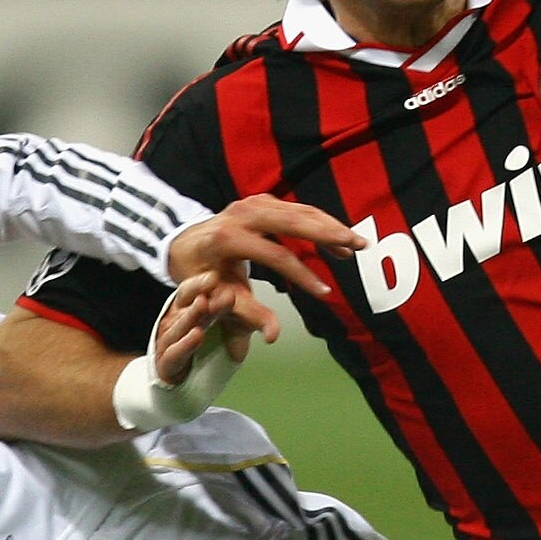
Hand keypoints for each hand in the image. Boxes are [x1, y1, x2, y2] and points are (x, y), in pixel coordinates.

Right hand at [151, 270, 259, 385]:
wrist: (182, 380)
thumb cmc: (201, 345)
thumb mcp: (231, 328)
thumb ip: (253, 319)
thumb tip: (276, 313)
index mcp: (185, 307)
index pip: (190, 290)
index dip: (200, 283)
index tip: (215, 277)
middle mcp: (174, 320)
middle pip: (186, 303)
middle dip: (200, 292)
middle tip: (214, 283)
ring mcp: (168, 340)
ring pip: (179, 325)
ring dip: (192, 314)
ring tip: (204, 304)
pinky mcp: (166, 363)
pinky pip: (175, 352)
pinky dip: (185, 344)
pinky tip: (197, 335)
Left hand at [165, 193, 364, 329]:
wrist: (182, 243)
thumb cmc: (201, 274)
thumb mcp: (218, 297)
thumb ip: (246, 316)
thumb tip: (273, 337)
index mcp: (228, 237)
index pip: (275, 256)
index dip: (302, 276)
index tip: (325, 293)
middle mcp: (242, 214)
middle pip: (293, 220)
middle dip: (328, 233)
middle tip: (358, 246)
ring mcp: (254, 203)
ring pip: (300, 211)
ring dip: (331, 226)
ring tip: (357, 245)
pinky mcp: (264, 202)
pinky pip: (298, 210)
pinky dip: (321, 223)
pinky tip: (339, 240)